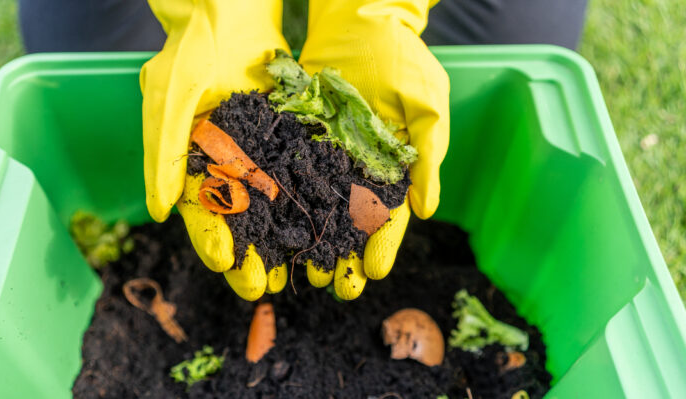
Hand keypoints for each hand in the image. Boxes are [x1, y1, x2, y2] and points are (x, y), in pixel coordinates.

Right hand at [141, 0, 289, 299]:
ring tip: (297, 273)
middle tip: (262, 288)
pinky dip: (311, 204)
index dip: (211, 240)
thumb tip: (157, 213)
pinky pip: (300, 177)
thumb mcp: (171, 100)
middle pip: (239, 221)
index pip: (199, 212)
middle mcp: (224, 165)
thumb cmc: (192, 51)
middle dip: (250, 255)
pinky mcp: (286, 140)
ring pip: (273, 207)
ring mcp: (257, 154)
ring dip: (283, 241)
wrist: (230, 8)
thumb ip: (164, 155)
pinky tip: (327, 230)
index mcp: (191, 163)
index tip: (227, 265)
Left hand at [299, 0, 449, 299]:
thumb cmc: (400, 57)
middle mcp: (357, 169)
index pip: (391, 214)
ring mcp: (324, 157)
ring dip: (307, 241)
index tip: (374, 274)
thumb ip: (428, 156)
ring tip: (298, 272)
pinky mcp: (296, 141)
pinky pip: (285, 175)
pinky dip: (277, 203)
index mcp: (392, 167)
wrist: (358, 18)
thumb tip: (429, 210)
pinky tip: (268, 230)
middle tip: (332, 286)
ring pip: (314, 207)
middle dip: (342, 255)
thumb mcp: (424, 103)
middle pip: (348, 222)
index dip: (384, 244)